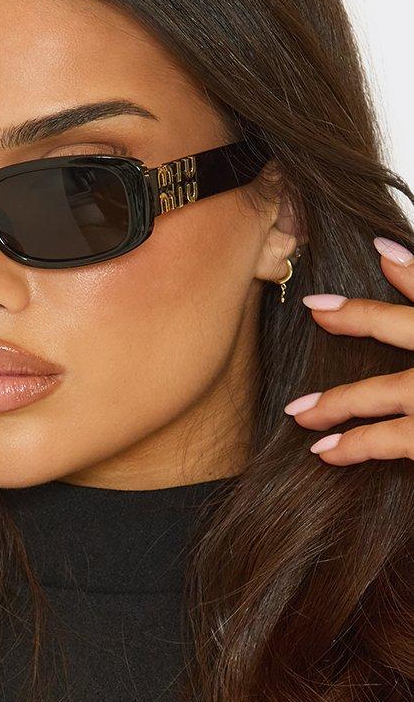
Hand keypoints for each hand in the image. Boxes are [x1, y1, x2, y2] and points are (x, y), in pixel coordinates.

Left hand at [282, 236, 413, 463]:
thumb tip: (391, 260)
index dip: (410, 270)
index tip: (378, 249)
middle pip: (408, 328)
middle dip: (358, 317)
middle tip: (315, 309)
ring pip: (386, 390)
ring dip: (338, 400)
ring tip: (299, 411)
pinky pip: (391, 440)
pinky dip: (356, 445)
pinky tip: (326, 451)